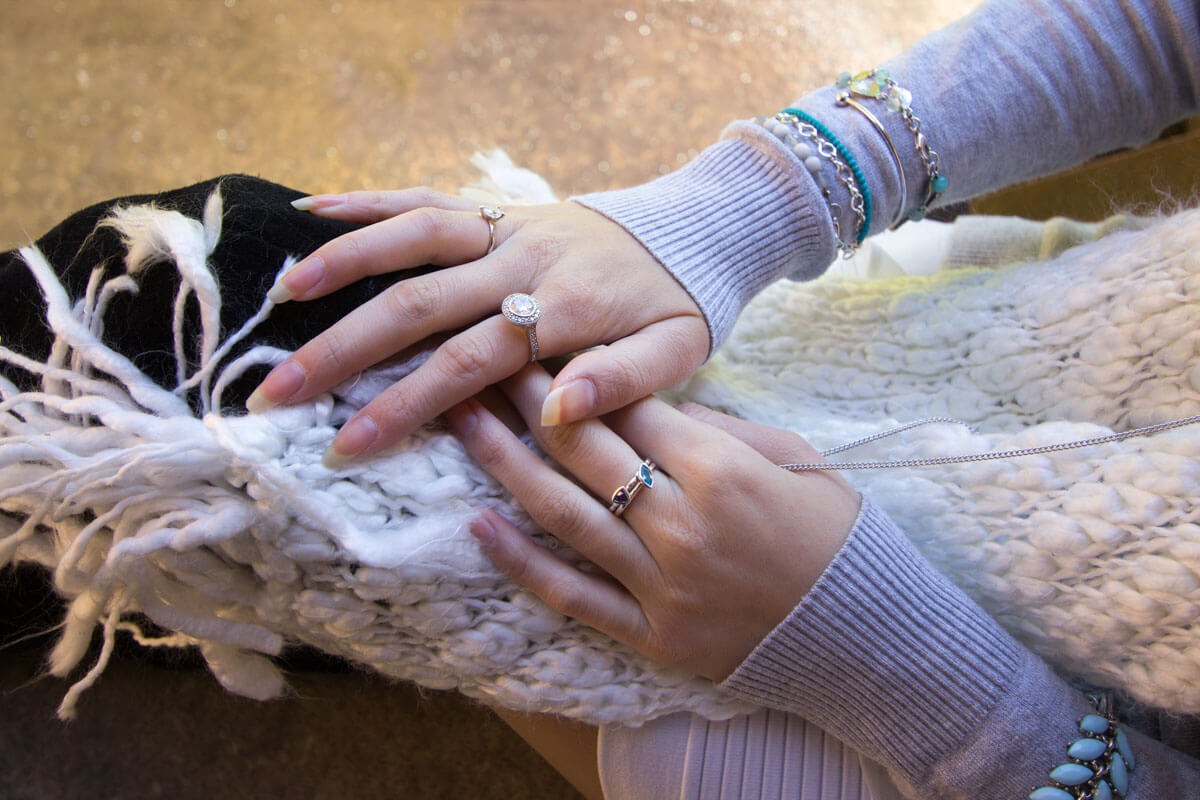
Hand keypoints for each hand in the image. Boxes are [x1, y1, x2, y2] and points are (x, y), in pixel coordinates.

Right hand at [245, 189, 707, 466]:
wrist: (696, 229)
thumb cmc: (681, 305)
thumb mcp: (678, 353)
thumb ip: (623, 382)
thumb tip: (554, 412)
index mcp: (564, 310)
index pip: (467, 363)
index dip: (403, 405)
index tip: (345, 446)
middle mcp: (523, 262)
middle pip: (418, 305)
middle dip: (341, 352)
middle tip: (274, 395)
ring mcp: (505, 227)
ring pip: (412, 238)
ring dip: (342, 265)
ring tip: (279, 301)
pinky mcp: (497, 208)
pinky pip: (427, 197)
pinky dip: (370, 202)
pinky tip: (312, 208)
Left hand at [445, 365, 860, 681]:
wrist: (866, 633)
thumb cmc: (833, 533)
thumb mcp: (791, 456)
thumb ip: (717, 427)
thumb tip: (647, 403)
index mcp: (718, 469)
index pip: (626, 406)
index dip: (574, 369)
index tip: (535, 340)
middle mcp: (679, 523)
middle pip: (581, 447)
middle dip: (524, 396)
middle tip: (476, 358)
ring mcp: (660, 584)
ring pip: (561, 514)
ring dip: (502, 463)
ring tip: (457, 419)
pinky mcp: (651, 635)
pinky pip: (572, 595)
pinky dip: (521, 563)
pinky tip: (477, 526)